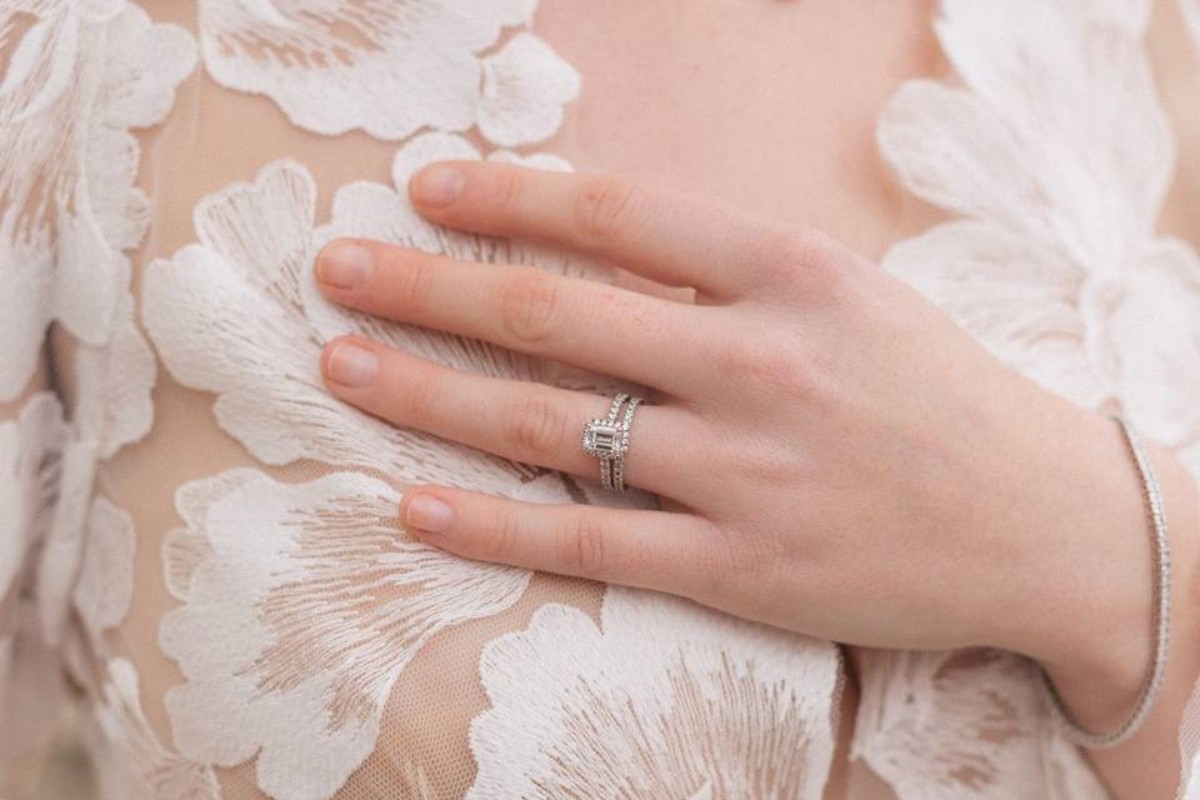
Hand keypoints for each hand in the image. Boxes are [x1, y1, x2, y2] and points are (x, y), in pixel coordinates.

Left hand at [312, 159, 1172, 730]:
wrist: (1041, 520)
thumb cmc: (937, 393)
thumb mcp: (845, 293)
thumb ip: (724, 272)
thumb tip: (590, 248)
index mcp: (791, 275)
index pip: (615, 216)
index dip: (505, 196)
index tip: (425, 188)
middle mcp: (757, 365)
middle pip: (555, 314)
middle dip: (428, 286)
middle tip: (340, 271)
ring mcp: (743, 473)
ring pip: (549, 427)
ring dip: (428, 394)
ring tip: (341, 368)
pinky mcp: (740, 570)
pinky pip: (587, 542)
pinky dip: (490, 527)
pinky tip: (414, 505)